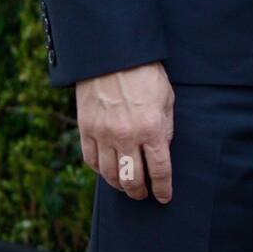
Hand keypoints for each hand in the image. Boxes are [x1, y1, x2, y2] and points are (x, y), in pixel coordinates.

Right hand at [76, 61, 174, 201]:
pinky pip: (91, 160)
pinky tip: (107, 170)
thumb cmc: (146, 73)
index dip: (163, 188)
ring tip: (126, 185)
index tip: (164, 197)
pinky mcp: (86, 128)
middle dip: (140, 191)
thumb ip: (166, 127)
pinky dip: (100, 170)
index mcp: (152, 128)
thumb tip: (162, 151)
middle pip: (132, 179)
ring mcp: (103, 134)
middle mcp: (127, 135)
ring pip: (110, 174)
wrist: (113, 54)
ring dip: (120, 185)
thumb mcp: (166, 98)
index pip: (160, 170)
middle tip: (144, 193)